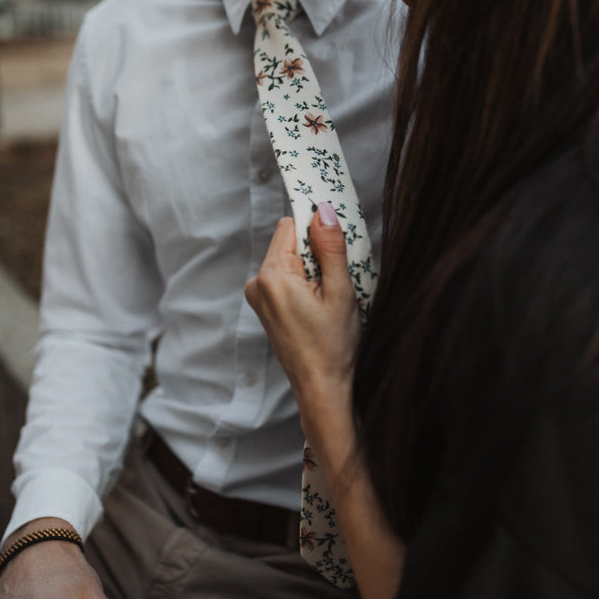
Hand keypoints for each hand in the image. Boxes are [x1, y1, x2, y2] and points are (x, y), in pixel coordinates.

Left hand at [245, 205, 361, 433]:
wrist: (321, 388)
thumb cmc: (333, 346)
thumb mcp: (340, 292)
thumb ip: (330, 247)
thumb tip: (323, 210)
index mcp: (272, 276)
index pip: (291, 225)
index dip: (316, 231)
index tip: (336, 246)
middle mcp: (258, 283)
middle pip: (290, 243)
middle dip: (317, 253)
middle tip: (336, 281)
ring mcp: (259, 296)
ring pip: (291, 260)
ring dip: (313, 269)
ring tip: (328, 298)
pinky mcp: (265, 306)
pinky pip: (287, 278)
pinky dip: (305, 283)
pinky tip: (320, 305)